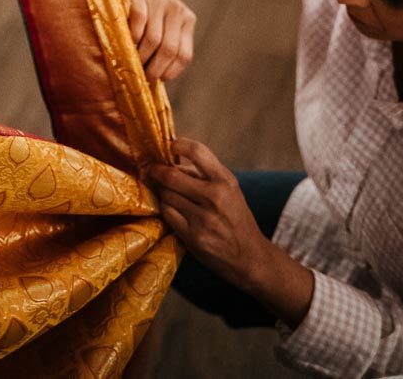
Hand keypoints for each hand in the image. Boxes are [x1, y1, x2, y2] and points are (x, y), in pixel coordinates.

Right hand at [127, 0, 196, 82]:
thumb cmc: (149, 9)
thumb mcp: (165, 24)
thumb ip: (166, 45)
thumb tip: (158, 79)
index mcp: (187, 19)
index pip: (184, 55)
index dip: (170, 72)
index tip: (157, 79)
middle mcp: (176, 9)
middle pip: (168, 49)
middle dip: (154, 69)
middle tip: (142, 77)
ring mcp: (158, 0)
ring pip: (153, 39)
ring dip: (141, 57)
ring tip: (133, 62)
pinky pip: (138, 22)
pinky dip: (132, 38)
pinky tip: (127, 43)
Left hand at [151, 139, 314, 326]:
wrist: (250, 257)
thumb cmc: (237, 218)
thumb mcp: (230, 190)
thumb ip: (206, 173)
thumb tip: (174, 160)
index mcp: (225, 181)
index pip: (197, 152)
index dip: (179, 145)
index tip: (171, 147)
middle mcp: (215, 197)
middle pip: (172, 175)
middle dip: (157, 170)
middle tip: (151, 169)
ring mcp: (203, 218)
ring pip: (167, 195)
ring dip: (162, 191)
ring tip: (165, 191)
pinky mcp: (193, 237)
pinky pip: (168, 214)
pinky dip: (166, 208)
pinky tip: (171, 208)